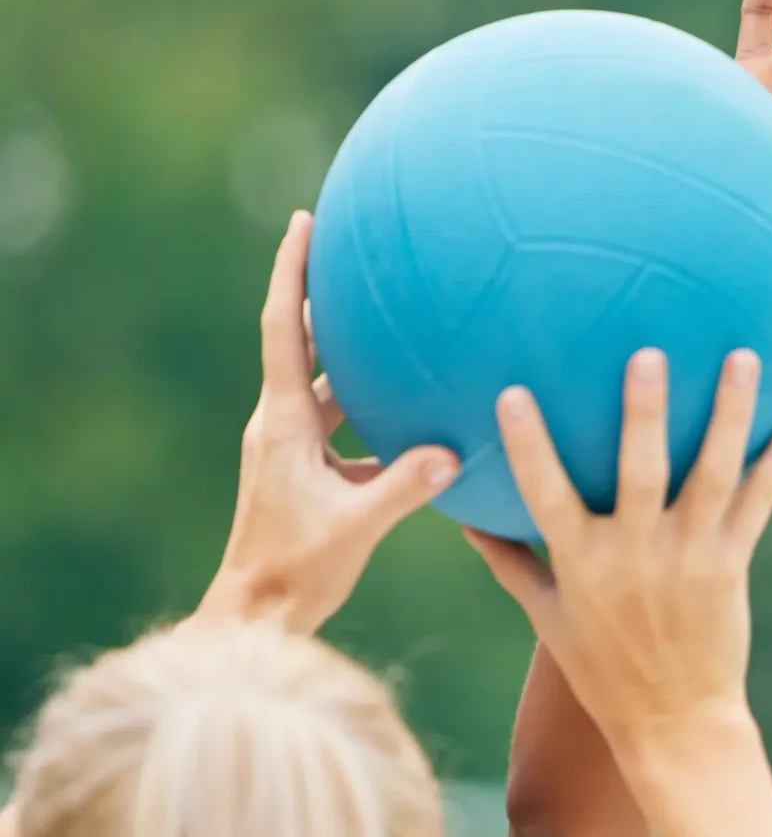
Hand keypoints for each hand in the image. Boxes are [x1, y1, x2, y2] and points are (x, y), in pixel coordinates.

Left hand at [196, 211, 459, 635]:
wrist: (258, 615)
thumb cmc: (296, 573)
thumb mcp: (355, 529)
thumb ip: (403, 490)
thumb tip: (449, 453)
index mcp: (283, 425)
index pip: (283, 330)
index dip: (293, 273)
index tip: (304, 222)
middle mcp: (282, 428)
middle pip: (302, 345)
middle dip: (324, 298)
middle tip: (354, 252)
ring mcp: (292, 451)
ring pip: (325, 388)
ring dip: (352, 357)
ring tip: (391, 323)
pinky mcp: (307, 475)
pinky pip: (343, 428)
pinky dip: (371, 412)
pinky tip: (411, 417)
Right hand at [465, 351, 771, 757]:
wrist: (675, 722)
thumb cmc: (604, 671)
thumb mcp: (548, 620)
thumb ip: (511, 564)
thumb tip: (464, 521)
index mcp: (583, 564)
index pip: (546, 496)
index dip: (529, 447)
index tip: (512, 393)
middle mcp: (636, 555)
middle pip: (641, 474)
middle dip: (643, 414)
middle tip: (647, 353)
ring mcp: (689, 558)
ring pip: (713, 475)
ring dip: (730, 414)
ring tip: (744, 357)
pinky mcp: (730, 565)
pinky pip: (761, 499)